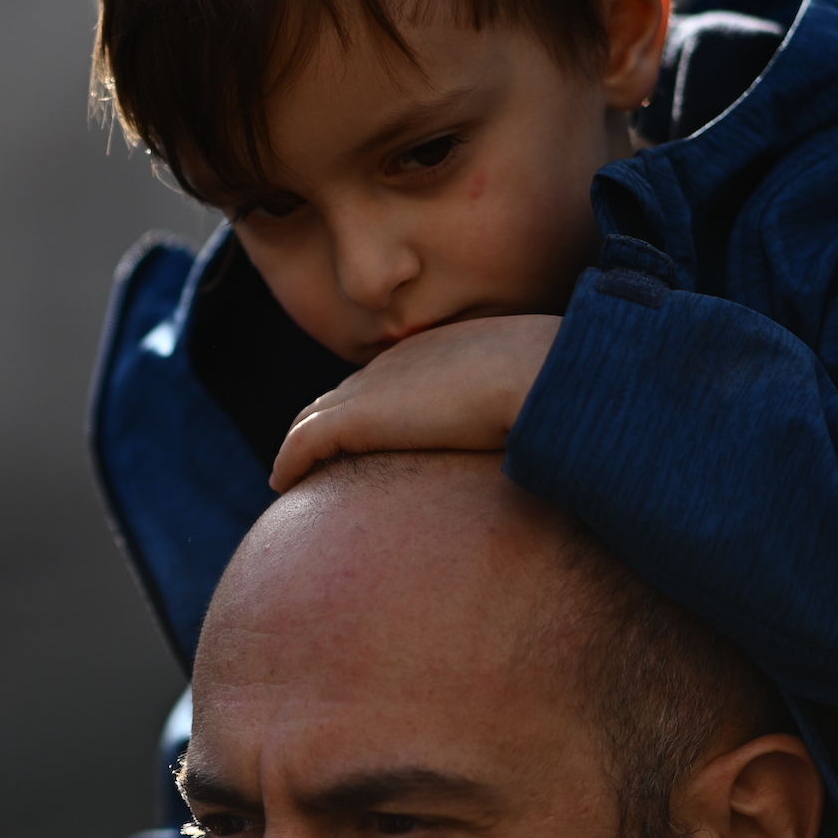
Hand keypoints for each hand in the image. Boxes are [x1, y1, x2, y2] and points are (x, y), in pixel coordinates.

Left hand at [271, 314, 561, 490]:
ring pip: (316, 417)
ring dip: (302, 445)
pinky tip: (281, 484)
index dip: (370, 408)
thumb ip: (524, 414)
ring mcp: (372, 389)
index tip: (367, 437)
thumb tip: (548, 445)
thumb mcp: (537, 396)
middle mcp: (394, 364)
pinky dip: (289, 460)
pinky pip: (304, 443)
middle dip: (326, 424)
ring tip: (293, 475)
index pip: (386, 381)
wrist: (539, 375)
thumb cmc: (555, 389)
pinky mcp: (356, 419)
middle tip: (315, 459)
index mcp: (435, 353)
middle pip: (343, 395)